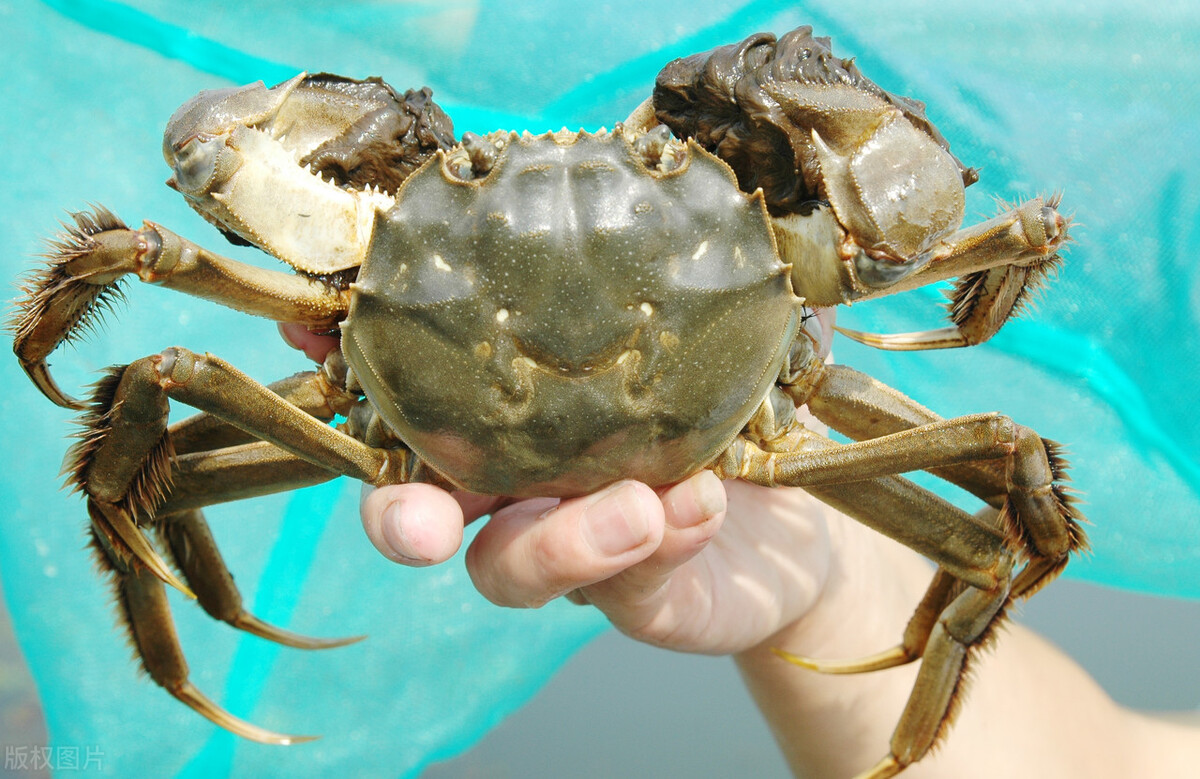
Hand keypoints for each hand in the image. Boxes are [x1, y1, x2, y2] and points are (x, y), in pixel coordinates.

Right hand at [278, 314, 848, 654]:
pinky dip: (660, 541)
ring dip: (558, 539)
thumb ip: (663, 266)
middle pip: (415, 511)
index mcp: (508, 413)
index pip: (408, 391)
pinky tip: (702, 503)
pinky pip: (628, 584)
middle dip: (399, 517)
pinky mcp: (638, 599)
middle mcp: (518, 485)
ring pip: (508, 567)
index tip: (311, 329)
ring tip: (636, 505)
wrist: (809, 518)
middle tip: (420, 522)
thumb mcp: (705, 322)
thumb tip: (634, 158)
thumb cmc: (738, 402)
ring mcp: (571, 551)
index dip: (349, 365)